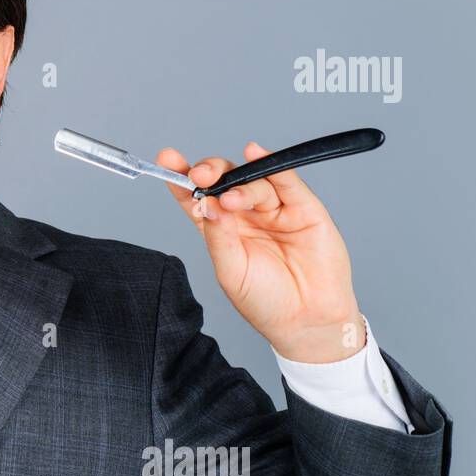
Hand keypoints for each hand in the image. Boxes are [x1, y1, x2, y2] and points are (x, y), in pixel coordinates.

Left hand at [155, 141, 364, 362]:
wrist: (308, 322)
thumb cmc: (266, 303)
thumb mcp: (231, 271)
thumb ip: (218, 236)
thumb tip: (207, 202)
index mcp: (222, 230)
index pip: (198, 198)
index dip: (182, 178)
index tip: (167, 160)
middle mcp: (246, 216)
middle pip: (224, 181)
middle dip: (209, 173)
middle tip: (199, 176)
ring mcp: (275, 211)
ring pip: (253, 181)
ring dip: (238, 183)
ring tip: (229, 199)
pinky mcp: (305, 210)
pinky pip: (287, 181)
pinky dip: (271, 164)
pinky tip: (254, 154)